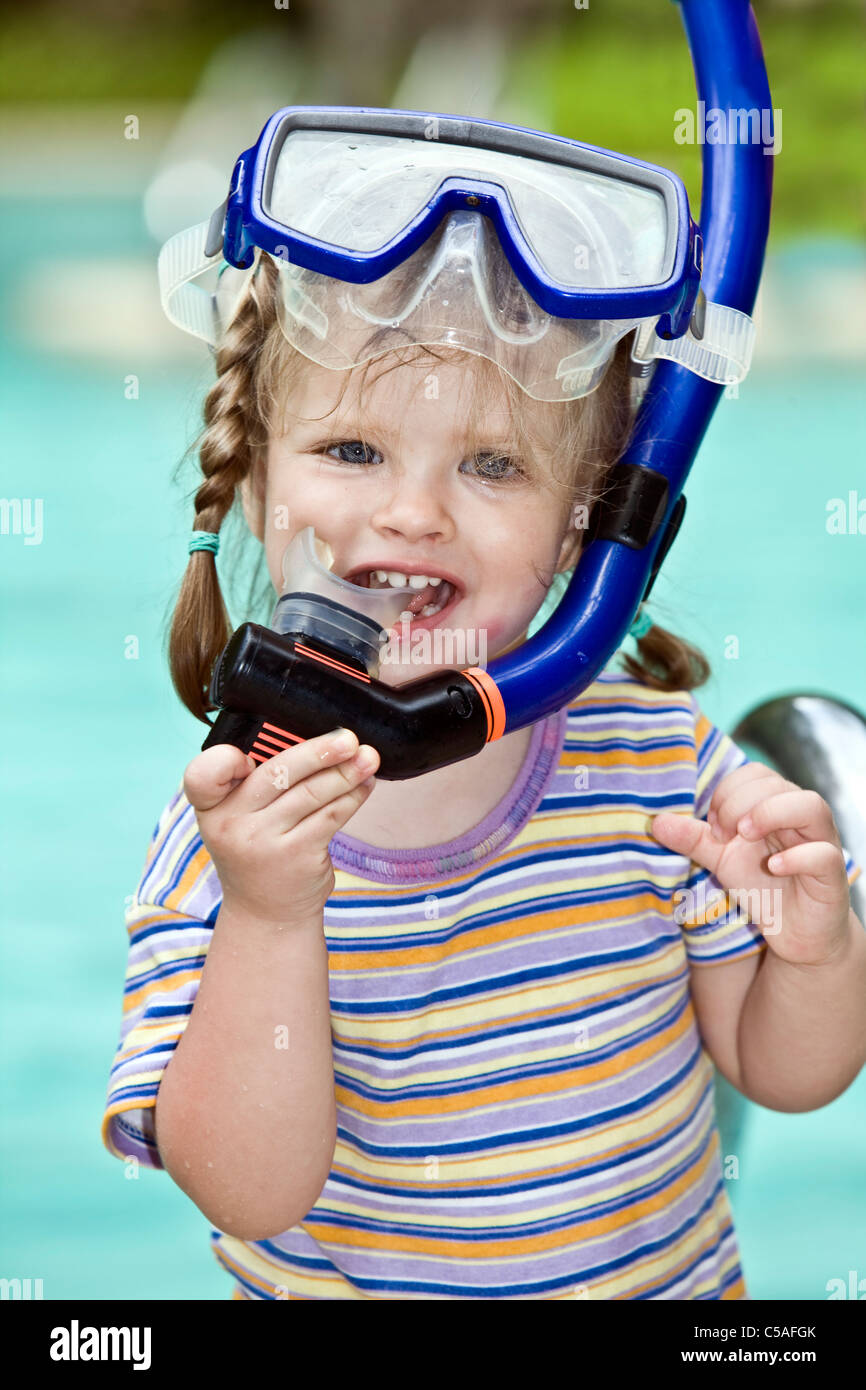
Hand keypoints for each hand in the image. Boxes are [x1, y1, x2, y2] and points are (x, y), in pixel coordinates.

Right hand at [182, 729, 379, 927]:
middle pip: (276, 772)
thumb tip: (319, 743)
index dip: (225, 759)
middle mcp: (231, 824)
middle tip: (348, 738)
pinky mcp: (298, 854)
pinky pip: (331, 815)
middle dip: (318, 751)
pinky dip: (352, 796)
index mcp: (210, 807)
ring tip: (368, 758)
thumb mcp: (239, 819)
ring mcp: (264, 841)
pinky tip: (364, 785)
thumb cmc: (256, 852)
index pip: (204, 774)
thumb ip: (258, 783)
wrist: (266, 913)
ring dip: (346, 772)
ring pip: (312, 792)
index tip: (255, 748)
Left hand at [650, 763, 852, 966]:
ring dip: (771, 814)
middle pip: (778, 784)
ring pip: (811, 806)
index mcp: (777, 805)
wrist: (795, 934)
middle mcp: (802, 817)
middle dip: (741, 804)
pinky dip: (797, 856)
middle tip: (723, 835)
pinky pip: (824, 854)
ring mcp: (822, 843)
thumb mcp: (722, 860)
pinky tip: (773, 867)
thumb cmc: (762, 886)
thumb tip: (655, 822)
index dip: (728, 792)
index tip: (713, 827)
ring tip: (744, 836)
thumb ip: (694, 840)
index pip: (755, 773)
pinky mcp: (832, 874)